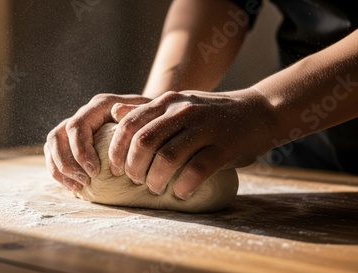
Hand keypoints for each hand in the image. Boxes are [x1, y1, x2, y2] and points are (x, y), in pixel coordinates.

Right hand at [44, 93, 150, 190]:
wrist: (154, 120)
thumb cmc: (154, 120)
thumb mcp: (150, 114)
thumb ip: (135, 113)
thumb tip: (117, 112)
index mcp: (99, 105)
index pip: (77, 126)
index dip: (81, 150)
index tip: (95, 172)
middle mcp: (84, 114)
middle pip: (58, 135)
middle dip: (68, 162)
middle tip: (85, 182)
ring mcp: (76, 127)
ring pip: (52, 144)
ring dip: (60, 168)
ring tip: (78, 186)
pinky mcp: (74, 142)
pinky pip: (54, 155)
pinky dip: (59, 172)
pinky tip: (73, 187)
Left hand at [109, 89, 274, 199]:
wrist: (258, 112)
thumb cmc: (210, 113)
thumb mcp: (178, 103)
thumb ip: (148, 110)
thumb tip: (114, 112)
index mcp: (168, 102)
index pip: (129, 125)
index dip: (117, 150)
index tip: (116, 169)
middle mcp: (183, 111)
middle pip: (144, 142)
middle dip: (134, 168)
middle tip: (136, 181)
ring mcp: (205, 128)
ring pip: (167, 158)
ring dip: (156, 180)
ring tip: (156, 189)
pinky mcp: (225, 147)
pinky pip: (196, 171)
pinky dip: (184, 186)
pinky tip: (181, 192)